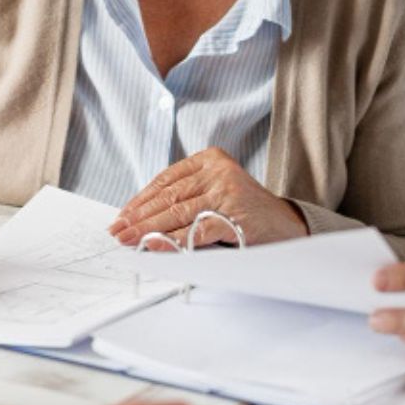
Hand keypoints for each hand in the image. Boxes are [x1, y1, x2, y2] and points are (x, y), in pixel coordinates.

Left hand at [110, 148, 307, 246]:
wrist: (287, 225)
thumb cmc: (244, 212)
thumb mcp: (215, 192)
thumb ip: (185, 197)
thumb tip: (139, 218)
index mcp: (210, 158)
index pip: (165, 180)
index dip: (140, 200)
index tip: (122, 216)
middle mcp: (218, 170)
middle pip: (168, 196)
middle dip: (139, 217)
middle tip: (118, 231)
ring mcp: (227, 190)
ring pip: (178, 212)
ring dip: (149, 229)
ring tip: (129, 240)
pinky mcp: (235, 214)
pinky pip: (196, 230)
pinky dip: (172, 240)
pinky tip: (155, 246)